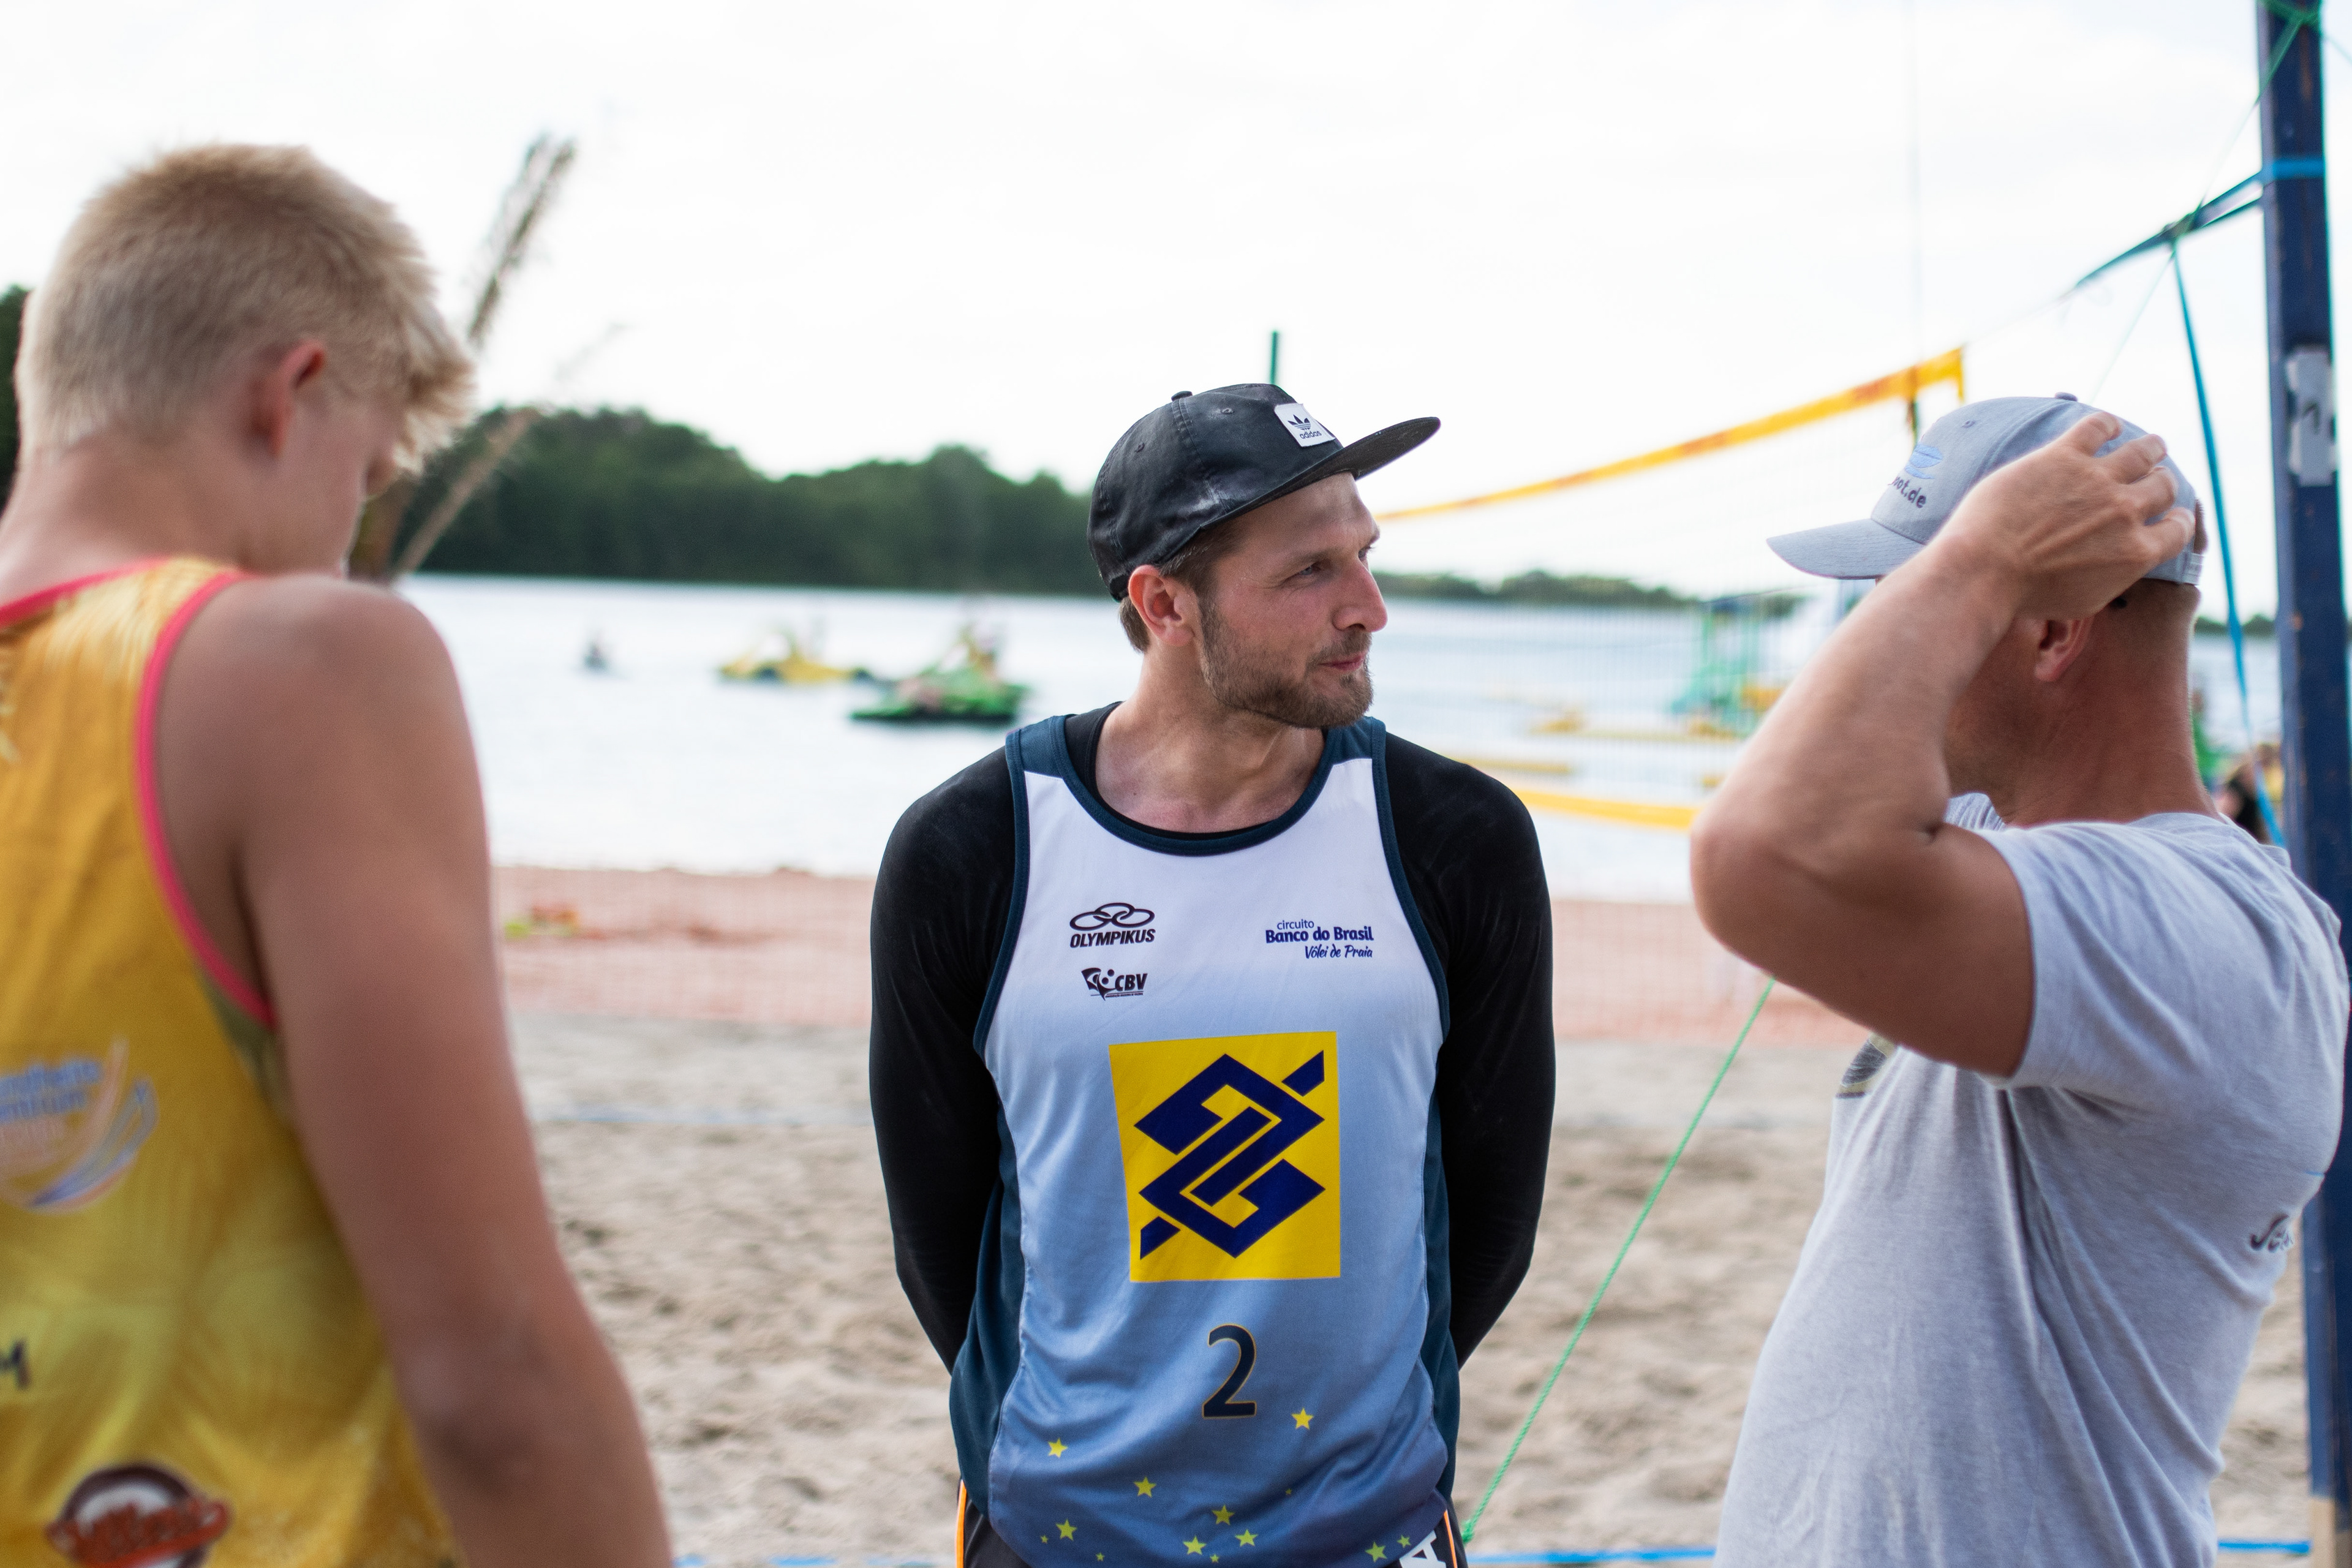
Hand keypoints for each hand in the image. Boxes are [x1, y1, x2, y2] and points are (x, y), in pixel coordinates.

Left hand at [1930, 413, 2194, 619]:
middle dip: (2162, 482)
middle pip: (2162, 486)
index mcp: (2136, 552)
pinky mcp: (2063, 456)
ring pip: (2142, 451)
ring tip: (2151, 445)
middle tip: (2156, 477)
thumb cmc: (2025, 596)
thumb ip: (2114, 574)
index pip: (2179, 529)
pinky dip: (2107, 425)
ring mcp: (2096, 480)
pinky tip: (2107, 427)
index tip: (2174, 514)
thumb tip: (2124, 561)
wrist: (1984, 572)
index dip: (2179, 520)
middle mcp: (2125, 512)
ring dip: (2151, 448)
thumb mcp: (2084, 601)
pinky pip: (2098, 427)